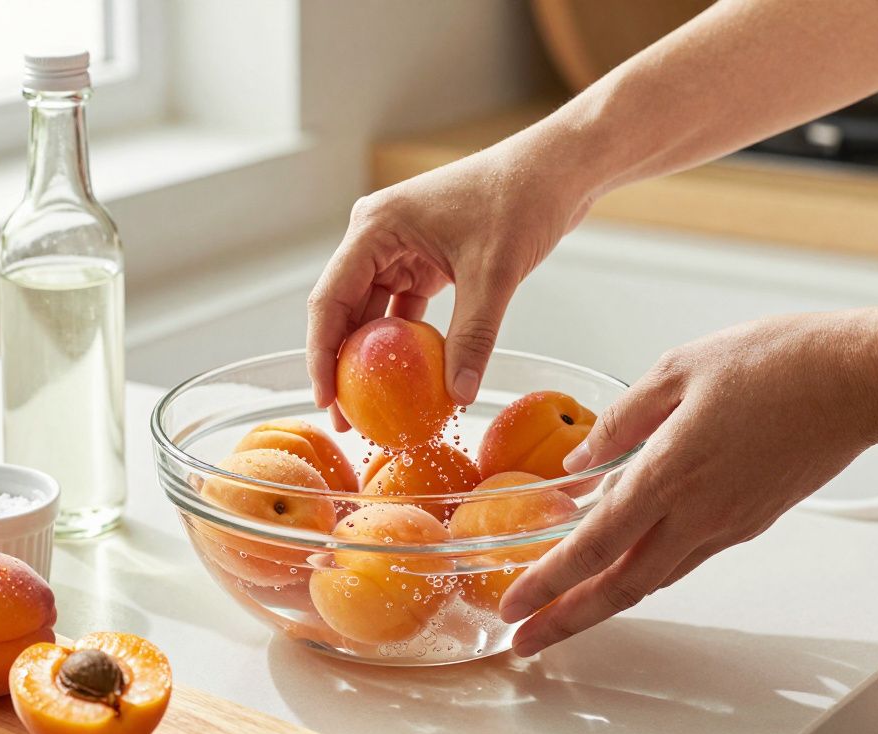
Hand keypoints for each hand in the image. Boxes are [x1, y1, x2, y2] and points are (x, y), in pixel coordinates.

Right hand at [306, 134, 589, 424]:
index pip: (330, 299)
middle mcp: (376, 237)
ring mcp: (399, 248)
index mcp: (375, 228)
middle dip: (342, 365)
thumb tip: (459, 396)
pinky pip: (403, 310)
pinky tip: (411, 381)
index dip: (321, 354)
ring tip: (372, 409)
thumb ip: (473, 336)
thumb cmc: (520, 200)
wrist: (555, 169)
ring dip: (372, 359)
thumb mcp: (493, 274)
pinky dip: (406, 344)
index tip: (326, 401)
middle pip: (344, 310)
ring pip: (372, 314)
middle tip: (347, 419)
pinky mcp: (424, 260)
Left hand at [499, 312, 877, 655]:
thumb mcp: (678, 369)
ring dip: (603, 604)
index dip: (549, 582)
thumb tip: (580, 460)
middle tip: (525, 642)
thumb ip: (621, 420)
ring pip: (653, 579)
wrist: (859, 379)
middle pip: (620, 586)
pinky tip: (622, 568)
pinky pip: (684, 558)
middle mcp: (699, 512)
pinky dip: (643, 573)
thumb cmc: (776, 362)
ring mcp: (728, 523)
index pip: (595, 545)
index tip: (513, 606)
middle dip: (566, 620)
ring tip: (563, 615)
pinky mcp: (750, 520)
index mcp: (672, 473)